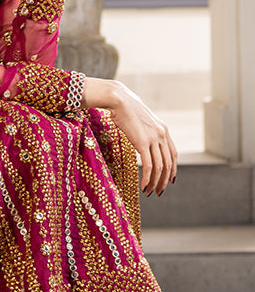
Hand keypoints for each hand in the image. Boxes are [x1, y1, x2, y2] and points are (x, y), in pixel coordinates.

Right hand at [83, 77, 176, 194]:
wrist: (118, 99)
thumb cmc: (124, 108)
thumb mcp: (140, 120)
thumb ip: (144, 131)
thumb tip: (140, 139)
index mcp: (163, 130)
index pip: (173, 154)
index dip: (173, 169)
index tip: (170, 181)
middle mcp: (162, 134)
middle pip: (169, 163)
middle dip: (164, 180)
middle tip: (158, 192)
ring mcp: (153, 138)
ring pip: (160, 167)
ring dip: (156, 182)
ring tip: (149, 192)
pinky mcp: (143, 142)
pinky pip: (149, 166)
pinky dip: (148, 178)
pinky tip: (143, 186)